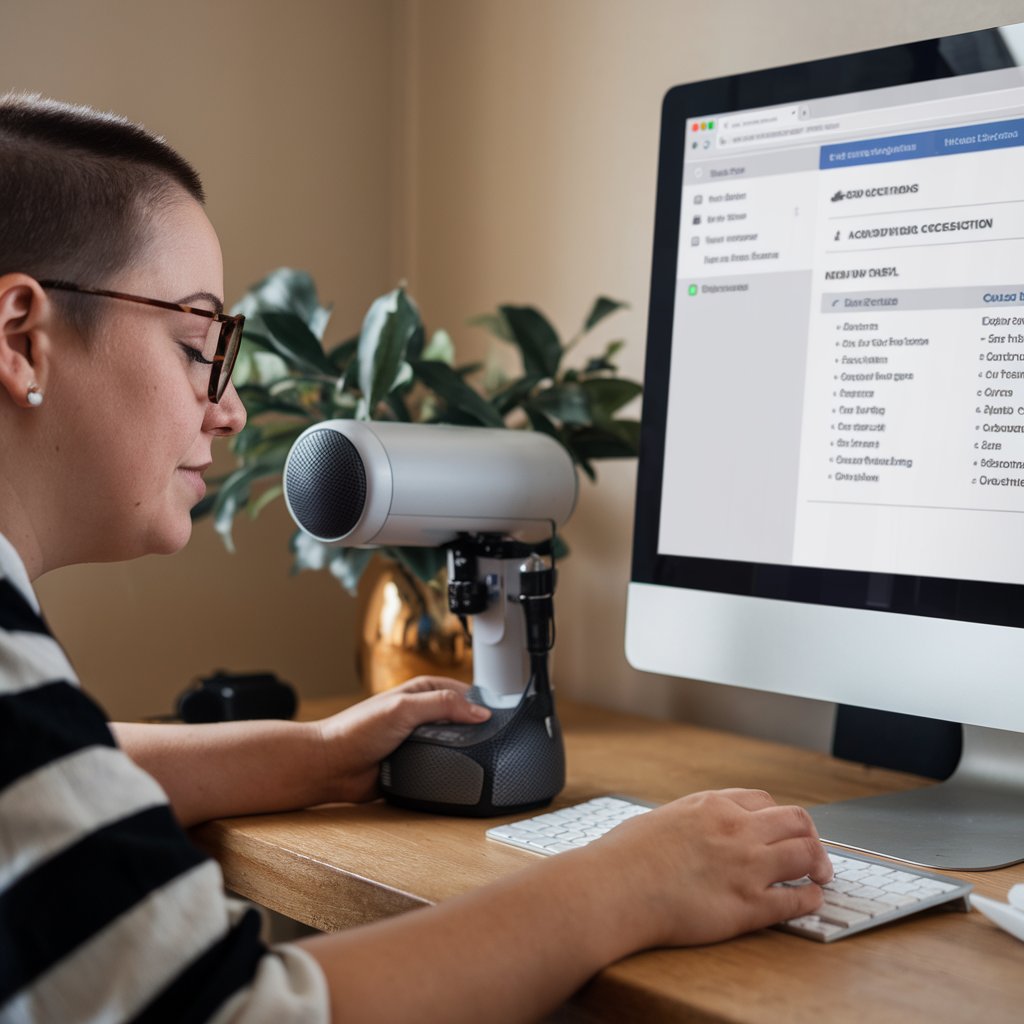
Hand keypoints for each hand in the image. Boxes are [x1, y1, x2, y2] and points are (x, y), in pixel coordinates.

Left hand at [312, 677, 491, 803]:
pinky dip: (449, 770)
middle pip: (461, 720)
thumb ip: (443, 705)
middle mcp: (420, 715)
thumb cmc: (356, 730)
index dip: (482, 701)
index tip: (503, 713)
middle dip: (477, 728)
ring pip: (452, 745)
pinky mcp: (413, 765)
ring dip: (463, 751)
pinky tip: (460, 775)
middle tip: (500, 739)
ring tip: (485, 759)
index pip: (463, 692)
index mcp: (420, 692)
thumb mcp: (404, 708)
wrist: (330, 766)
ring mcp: (418, 741)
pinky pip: (439, 767)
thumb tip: (479, 711)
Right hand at [579, 788, 832, 950]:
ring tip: (821, 876)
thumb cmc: (624, 857)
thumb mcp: (660, 819)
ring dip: (820, 865)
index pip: (763, 801)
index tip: (781, 830)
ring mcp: (746, 867)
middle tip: (814, 853)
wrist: (615, 888)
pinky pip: (796, 900)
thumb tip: (689, 831)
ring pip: (806, 855)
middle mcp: (736, 830)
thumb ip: (687, 821)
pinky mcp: (748, 906)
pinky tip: (811, 901)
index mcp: (712, 805)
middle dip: (810, 836)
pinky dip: (811, 900)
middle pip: (796, 821)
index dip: (778, 817)